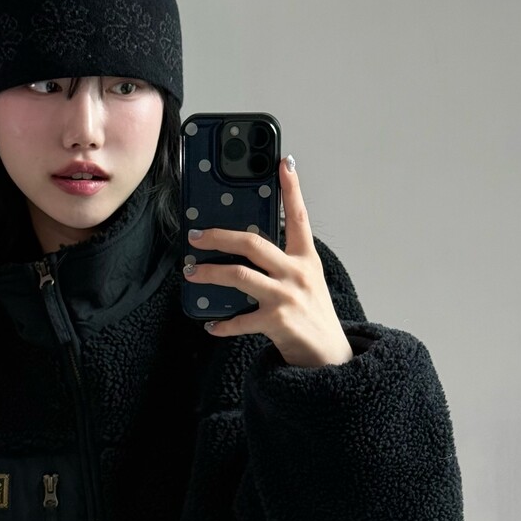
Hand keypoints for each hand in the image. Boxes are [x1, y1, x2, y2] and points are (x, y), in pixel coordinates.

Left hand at [183, 156, 353, 367]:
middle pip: (253, 243)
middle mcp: (297, 273)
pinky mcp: (277, 322)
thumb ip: (284, 261)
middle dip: (220, 236)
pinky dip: (222, 324)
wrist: (329, 356)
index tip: (283, 164)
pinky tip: (211, 325)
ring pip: (240, 276)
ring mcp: (287, 297)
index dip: (292, 189)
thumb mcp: (306, 281)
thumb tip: (250, 246)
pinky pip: (240, 320)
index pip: (299, 217)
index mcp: (306, 259)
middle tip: (196, 235)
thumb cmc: (312, 315)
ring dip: (210, 273)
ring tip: (191, 273)